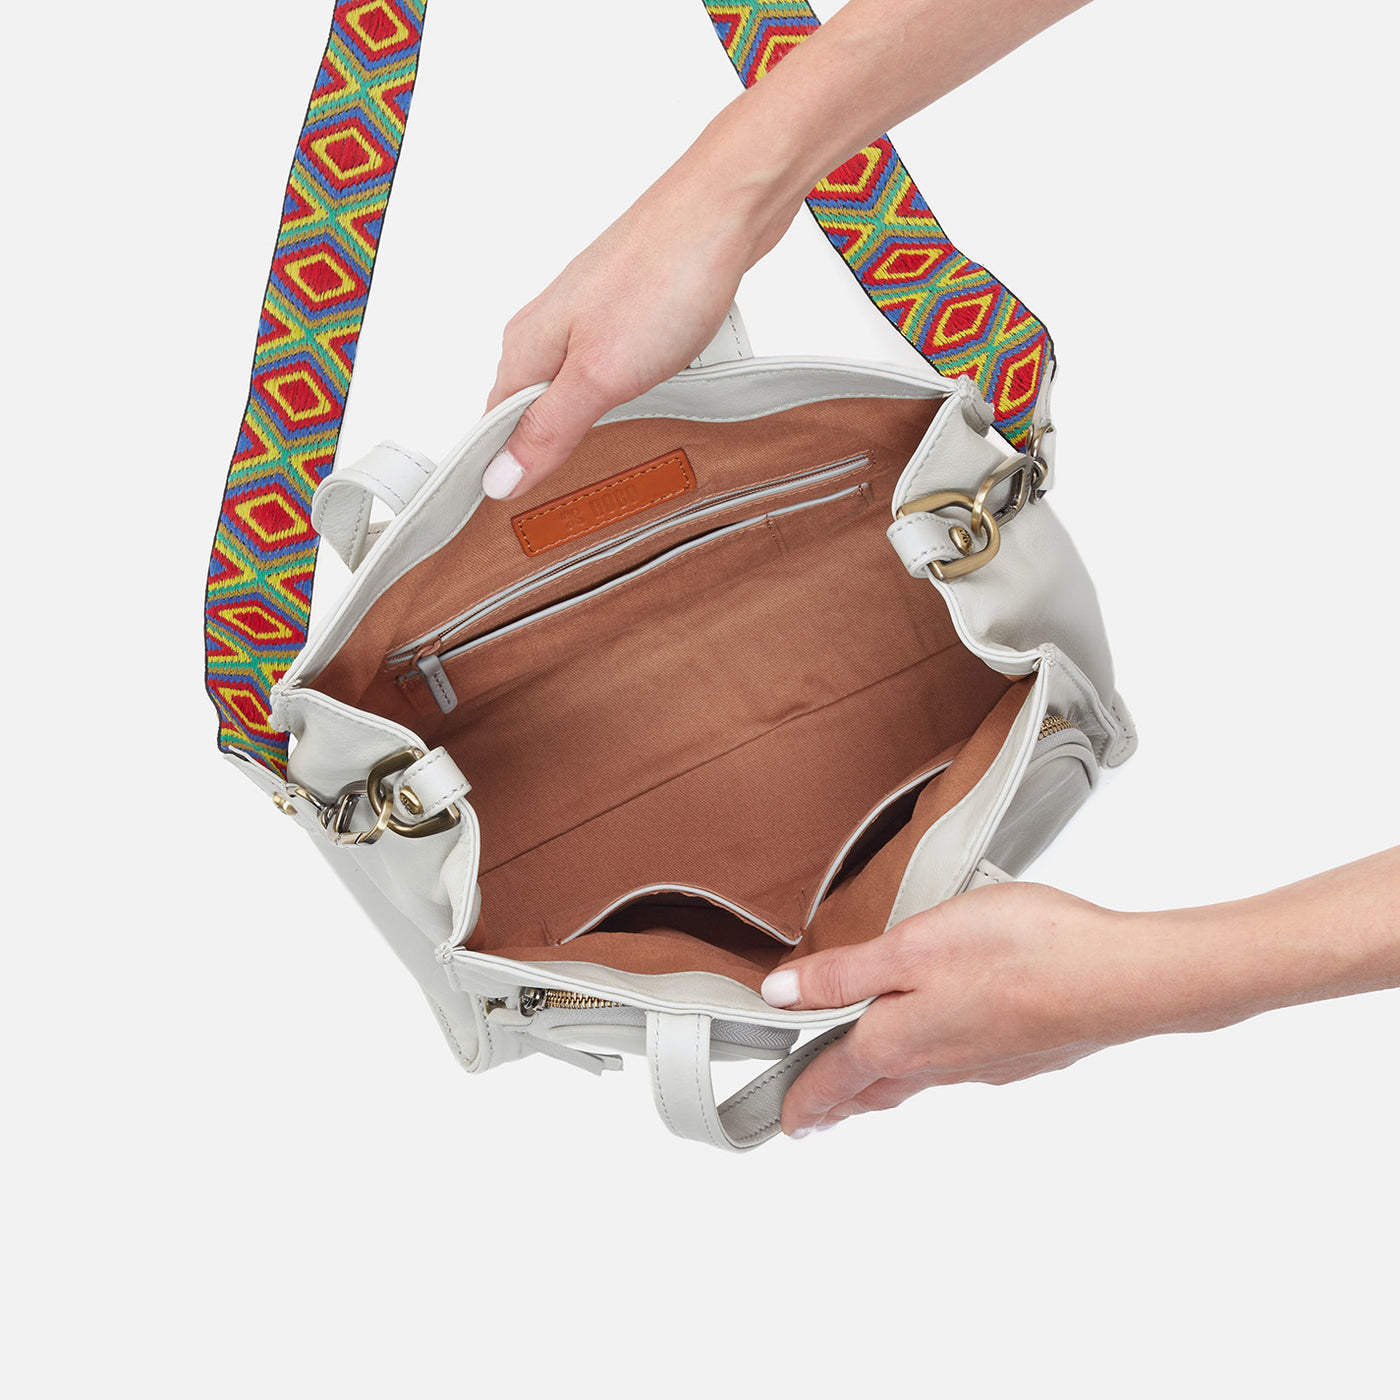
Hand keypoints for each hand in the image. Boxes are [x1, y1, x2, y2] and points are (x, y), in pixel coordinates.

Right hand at [480, 148, 794, 499]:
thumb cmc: (664, 277)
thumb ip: (548, 429)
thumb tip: (497, 478)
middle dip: (547, 458)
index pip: (492, 430)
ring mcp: (590, 318)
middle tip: (569, 507)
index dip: (503, 475)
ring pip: (571, 391)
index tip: (519, 520)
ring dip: (586, 430)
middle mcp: (548, 329)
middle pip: (529, 412)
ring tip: (606, 468)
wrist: (727, 208)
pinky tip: (645, 414)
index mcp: (525, 346)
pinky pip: (610, 371)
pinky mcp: (630, 312)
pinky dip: (622, 400)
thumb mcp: (598, 374)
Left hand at [762, 848, 1399, 1136]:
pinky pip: (962, 1063)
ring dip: (885, 1079)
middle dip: (841, 1098)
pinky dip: (936, 1058)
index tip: (785, 1122)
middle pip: (874, 1087)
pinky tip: (948, 1037)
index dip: (802, 1100)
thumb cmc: (1018, 951)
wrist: (1121, 978)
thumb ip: (843, 975)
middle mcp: (938, 1064)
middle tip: (817, 1109)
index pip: (832, 1081)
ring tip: (868, 1074)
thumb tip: (778, 996)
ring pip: (919, 1077)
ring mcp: (985, 1064)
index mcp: (898, 1041)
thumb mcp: (910, 947)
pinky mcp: (1024, 1053)